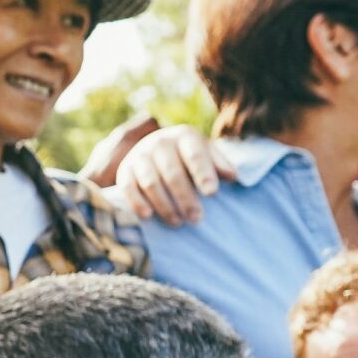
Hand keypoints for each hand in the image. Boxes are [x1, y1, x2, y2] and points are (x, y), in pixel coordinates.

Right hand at [102, 120, 232, 224]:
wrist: (156, 150)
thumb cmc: (188, 157)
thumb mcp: (206, 155)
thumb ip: (219, 164)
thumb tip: (232, 177)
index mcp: (184, 136)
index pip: (195, 155)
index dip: (203, 174)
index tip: (212, 193)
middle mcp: (160, 142)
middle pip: (172, 172)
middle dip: (185, 197)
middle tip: (196, 218)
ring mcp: (139, 155)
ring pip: (151, 182)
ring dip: (164, 204)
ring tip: (177, 222)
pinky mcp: (124, 170)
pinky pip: (128, 188)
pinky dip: (137, 202)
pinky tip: (148, 216)